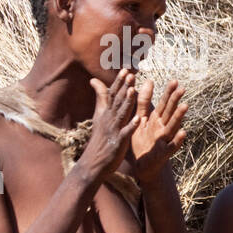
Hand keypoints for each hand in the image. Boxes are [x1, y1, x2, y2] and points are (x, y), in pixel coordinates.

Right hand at [79, 69, 139, 183]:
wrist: (93, 163)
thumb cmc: (100, 139)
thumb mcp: (99, 116)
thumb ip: (101, 99)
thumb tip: (94, 80)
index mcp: (105, 113)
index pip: (112, 94)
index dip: (119, 82)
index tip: (125, 69)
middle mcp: (108, 119)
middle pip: (117, 100)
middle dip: (123, 86)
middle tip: (130, 73)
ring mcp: (113, 130)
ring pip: (121, 113)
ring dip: (127, 102)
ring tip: (133, 90)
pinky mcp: (118, 141)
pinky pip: (125, 132)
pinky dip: (131, 126)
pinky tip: (139, 119)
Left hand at [129, 79, 186, 182]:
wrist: (142, 165)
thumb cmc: (142, 141)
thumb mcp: (140, 118)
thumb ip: (143, 101)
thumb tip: (147, 81)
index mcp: (156, 119)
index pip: (164, 103)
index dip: (168, 93)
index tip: (174, 81)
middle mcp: (162, 127)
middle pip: (169, 112)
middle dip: (175, 100)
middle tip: (182, 88)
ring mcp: (164, 139)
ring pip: (172, 126)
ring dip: (179, 116)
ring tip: (185, 106)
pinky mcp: (164, 152)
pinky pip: (172, 146)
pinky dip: (178, 140)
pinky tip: (183, 133)